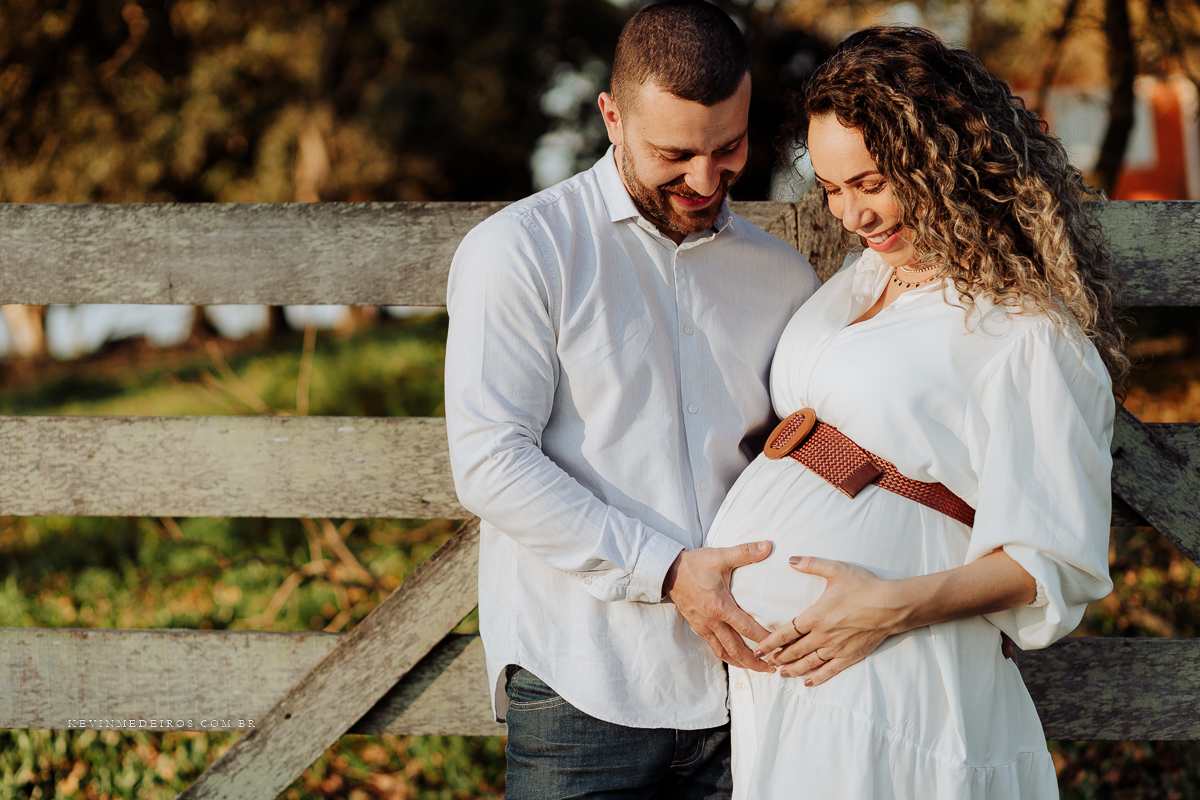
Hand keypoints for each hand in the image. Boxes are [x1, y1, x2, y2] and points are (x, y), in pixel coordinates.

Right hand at [664, 542, 774, 672]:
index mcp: (720, 606)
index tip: (778, 648)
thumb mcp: (721, 556)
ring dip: (739, 663)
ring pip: (723, 652)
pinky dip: (726, 655)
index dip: (764, 640)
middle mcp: (712, 621)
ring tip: (754, 669)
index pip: (746, 628)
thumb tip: (768, 545)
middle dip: (754, 663)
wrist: (668, 571)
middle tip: (770, 670)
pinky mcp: (697, 626)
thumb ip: (745, 552)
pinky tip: (733, 656)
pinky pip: (713, 646)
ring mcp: (703, 626)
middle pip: (735, 649)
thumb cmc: (695, 564)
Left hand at [754, 556, 900, 686]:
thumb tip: (791, 559)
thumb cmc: (864, 586)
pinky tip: (808, 682)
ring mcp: (835, 648)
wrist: (891, 605)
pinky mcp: (849, 656)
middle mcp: (821, 636)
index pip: (785, 633)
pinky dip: (817, 677)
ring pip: (809, 663)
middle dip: (778, 658)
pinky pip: (829, 670)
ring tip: (781, 674)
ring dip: (793, 669)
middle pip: (794, 651)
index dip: (770, 642)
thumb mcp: (835, 570)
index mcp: (814, 617)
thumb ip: (811, 564)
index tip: (758, 649)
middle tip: (766, 663)